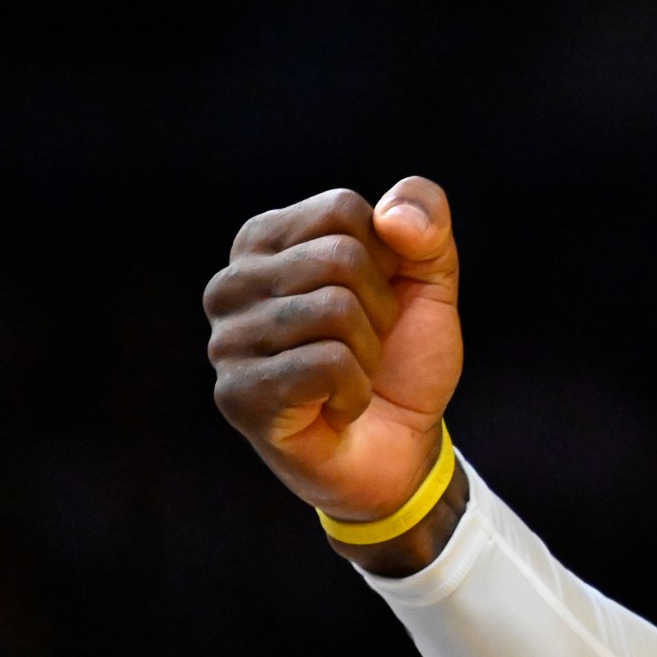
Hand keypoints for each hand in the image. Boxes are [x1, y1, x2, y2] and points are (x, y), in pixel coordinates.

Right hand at [205, 178, 462, 523]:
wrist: (401, 446)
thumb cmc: (402, 355)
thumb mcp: (430, 277)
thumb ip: (426, 224)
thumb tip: (392, 214)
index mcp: (265, 241)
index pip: (341, 210)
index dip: (386, 257)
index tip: (376, 296)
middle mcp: (230, 284)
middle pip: (339, 259)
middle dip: (381, 308)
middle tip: (365, 345)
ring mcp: (226, 341)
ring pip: (334, 311)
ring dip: (369, 352)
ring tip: (350, 374)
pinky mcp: (237, 395)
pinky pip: (326, 365)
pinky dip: (355, 391)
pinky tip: (336, 408)